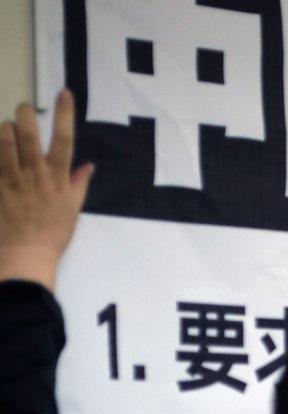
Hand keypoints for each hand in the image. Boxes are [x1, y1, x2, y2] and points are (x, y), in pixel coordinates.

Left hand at [0, 90, 93, 290]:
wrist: (24, 254)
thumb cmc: (53, 234)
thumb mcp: (73, 209)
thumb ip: (78, 184)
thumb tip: (87, 166)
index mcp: (58, 178)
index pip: (64, 139)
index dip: (64, 114)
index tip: (64, 93)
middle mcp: (36, 174)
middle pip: (30, 135)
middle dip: (27, 115)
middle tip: (24, 106)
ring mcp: (13, 180)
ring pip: (6, 143)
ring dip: (6, 129)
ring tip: (8, 125)